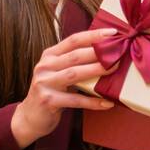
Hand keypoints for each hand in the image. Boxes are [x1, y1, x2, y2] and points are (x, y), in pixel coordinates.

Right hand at [10, 27, 117, 147]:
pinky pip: (75, 100)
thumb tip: (107, 56)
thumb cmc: (52, 92)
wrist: (30, 117)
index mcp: (49, 55)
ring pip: (74, 74)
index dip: (93, 35)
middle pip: (75, 55)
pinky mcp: (48, 100)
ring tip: (114, 70)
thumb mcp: (58, 72)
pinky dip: (93, 101)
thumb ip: (75, 63)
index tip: (112, 32)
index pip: (73, 40)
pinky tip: (107, 103)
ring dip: (96, 71)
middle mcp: (45, 66)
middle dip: (98, 53)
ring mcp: (44, 83)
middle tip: (118, 54)